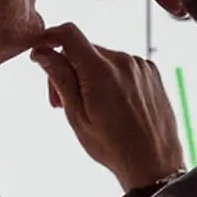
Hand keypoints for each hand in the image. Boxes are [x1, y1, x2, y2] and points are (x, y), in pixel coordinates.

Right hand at [31, 22, 185, 190]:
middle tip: (62, 102)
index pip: (69, 34)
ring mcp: (140, 65)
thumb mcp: (76, 115)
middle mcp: (123, 61)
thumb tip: (42, 51)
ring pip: (103, 58)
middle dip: (68, 69)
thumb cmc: (113, 146)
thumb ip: (59, 77)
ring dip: (90, 75)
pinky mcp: (152, 72)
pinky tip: (113, 104)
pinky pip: (122, 65)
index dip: (50, 38)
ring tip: (92, 108)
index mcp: (101, 71)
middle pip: (84, 50)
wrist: (154, 163)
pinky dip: (112, 77)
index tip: (42, 52)